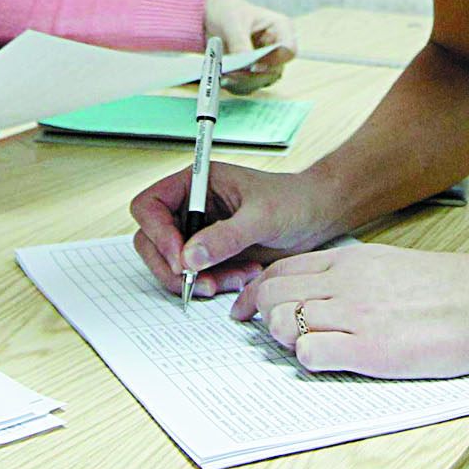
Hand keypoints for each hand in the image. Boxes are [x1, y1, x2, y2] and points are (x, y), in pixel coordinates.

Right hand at [130, 162, 340, 297]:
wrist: (317, 217)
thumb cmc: (293, 200)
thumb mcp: (262, 216)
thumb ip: (226, 235)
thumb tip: (190, 257)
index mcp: (195, 183)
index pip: (150, 205)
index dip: (157, 233)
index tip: (180, 258)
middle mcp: (191, 207)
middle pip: (151, 240)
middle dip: (172, 267)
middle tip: (200, 282)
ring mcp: (199, 233)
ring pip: (172, 265)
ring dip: (196, 280)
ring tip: (234, 279)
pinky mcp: (212, 255)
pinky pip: (196, 277)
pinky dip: (213, 284)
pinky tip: (244, 277)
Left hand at [202, 0, 295, 93]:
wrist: (213, 18)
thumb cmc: (229, 12)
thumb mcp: (233, 22)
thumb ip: (239, 42)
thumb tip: (245, 65)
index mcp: (280, 28)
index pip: (289, 51)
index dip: (275, 60)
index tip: (253, 64)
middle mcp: (277, 48)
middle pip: (274, 71)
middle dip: (253, 75)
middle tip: (232, 73)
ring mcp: (266, 63)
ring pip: (261, 82)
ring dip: (243, 81)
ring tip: (224, 75)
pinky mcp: (253, 73)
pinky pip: (248, 86)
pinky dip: (236, 85)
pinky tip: (223, 78)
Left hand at [234, 243, 468, 378]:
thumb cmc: (453, 290)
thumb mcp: (393, 267)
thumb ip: (355, 278)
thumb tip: (325, 295)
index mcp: (350, 260)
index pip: (280, 270)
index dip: (256, 293)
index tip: (248, 310)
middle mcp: (345, 282)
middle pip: (271, 295)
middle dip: (260, 318)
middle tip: (266, 334)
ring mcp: (355, 314)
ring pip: (284, 323)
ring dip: (286, 341)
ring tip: (309, 348)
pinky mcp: (370, 349)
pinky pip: (311, 354)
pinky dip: (310, 361)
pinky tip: (331, 362)